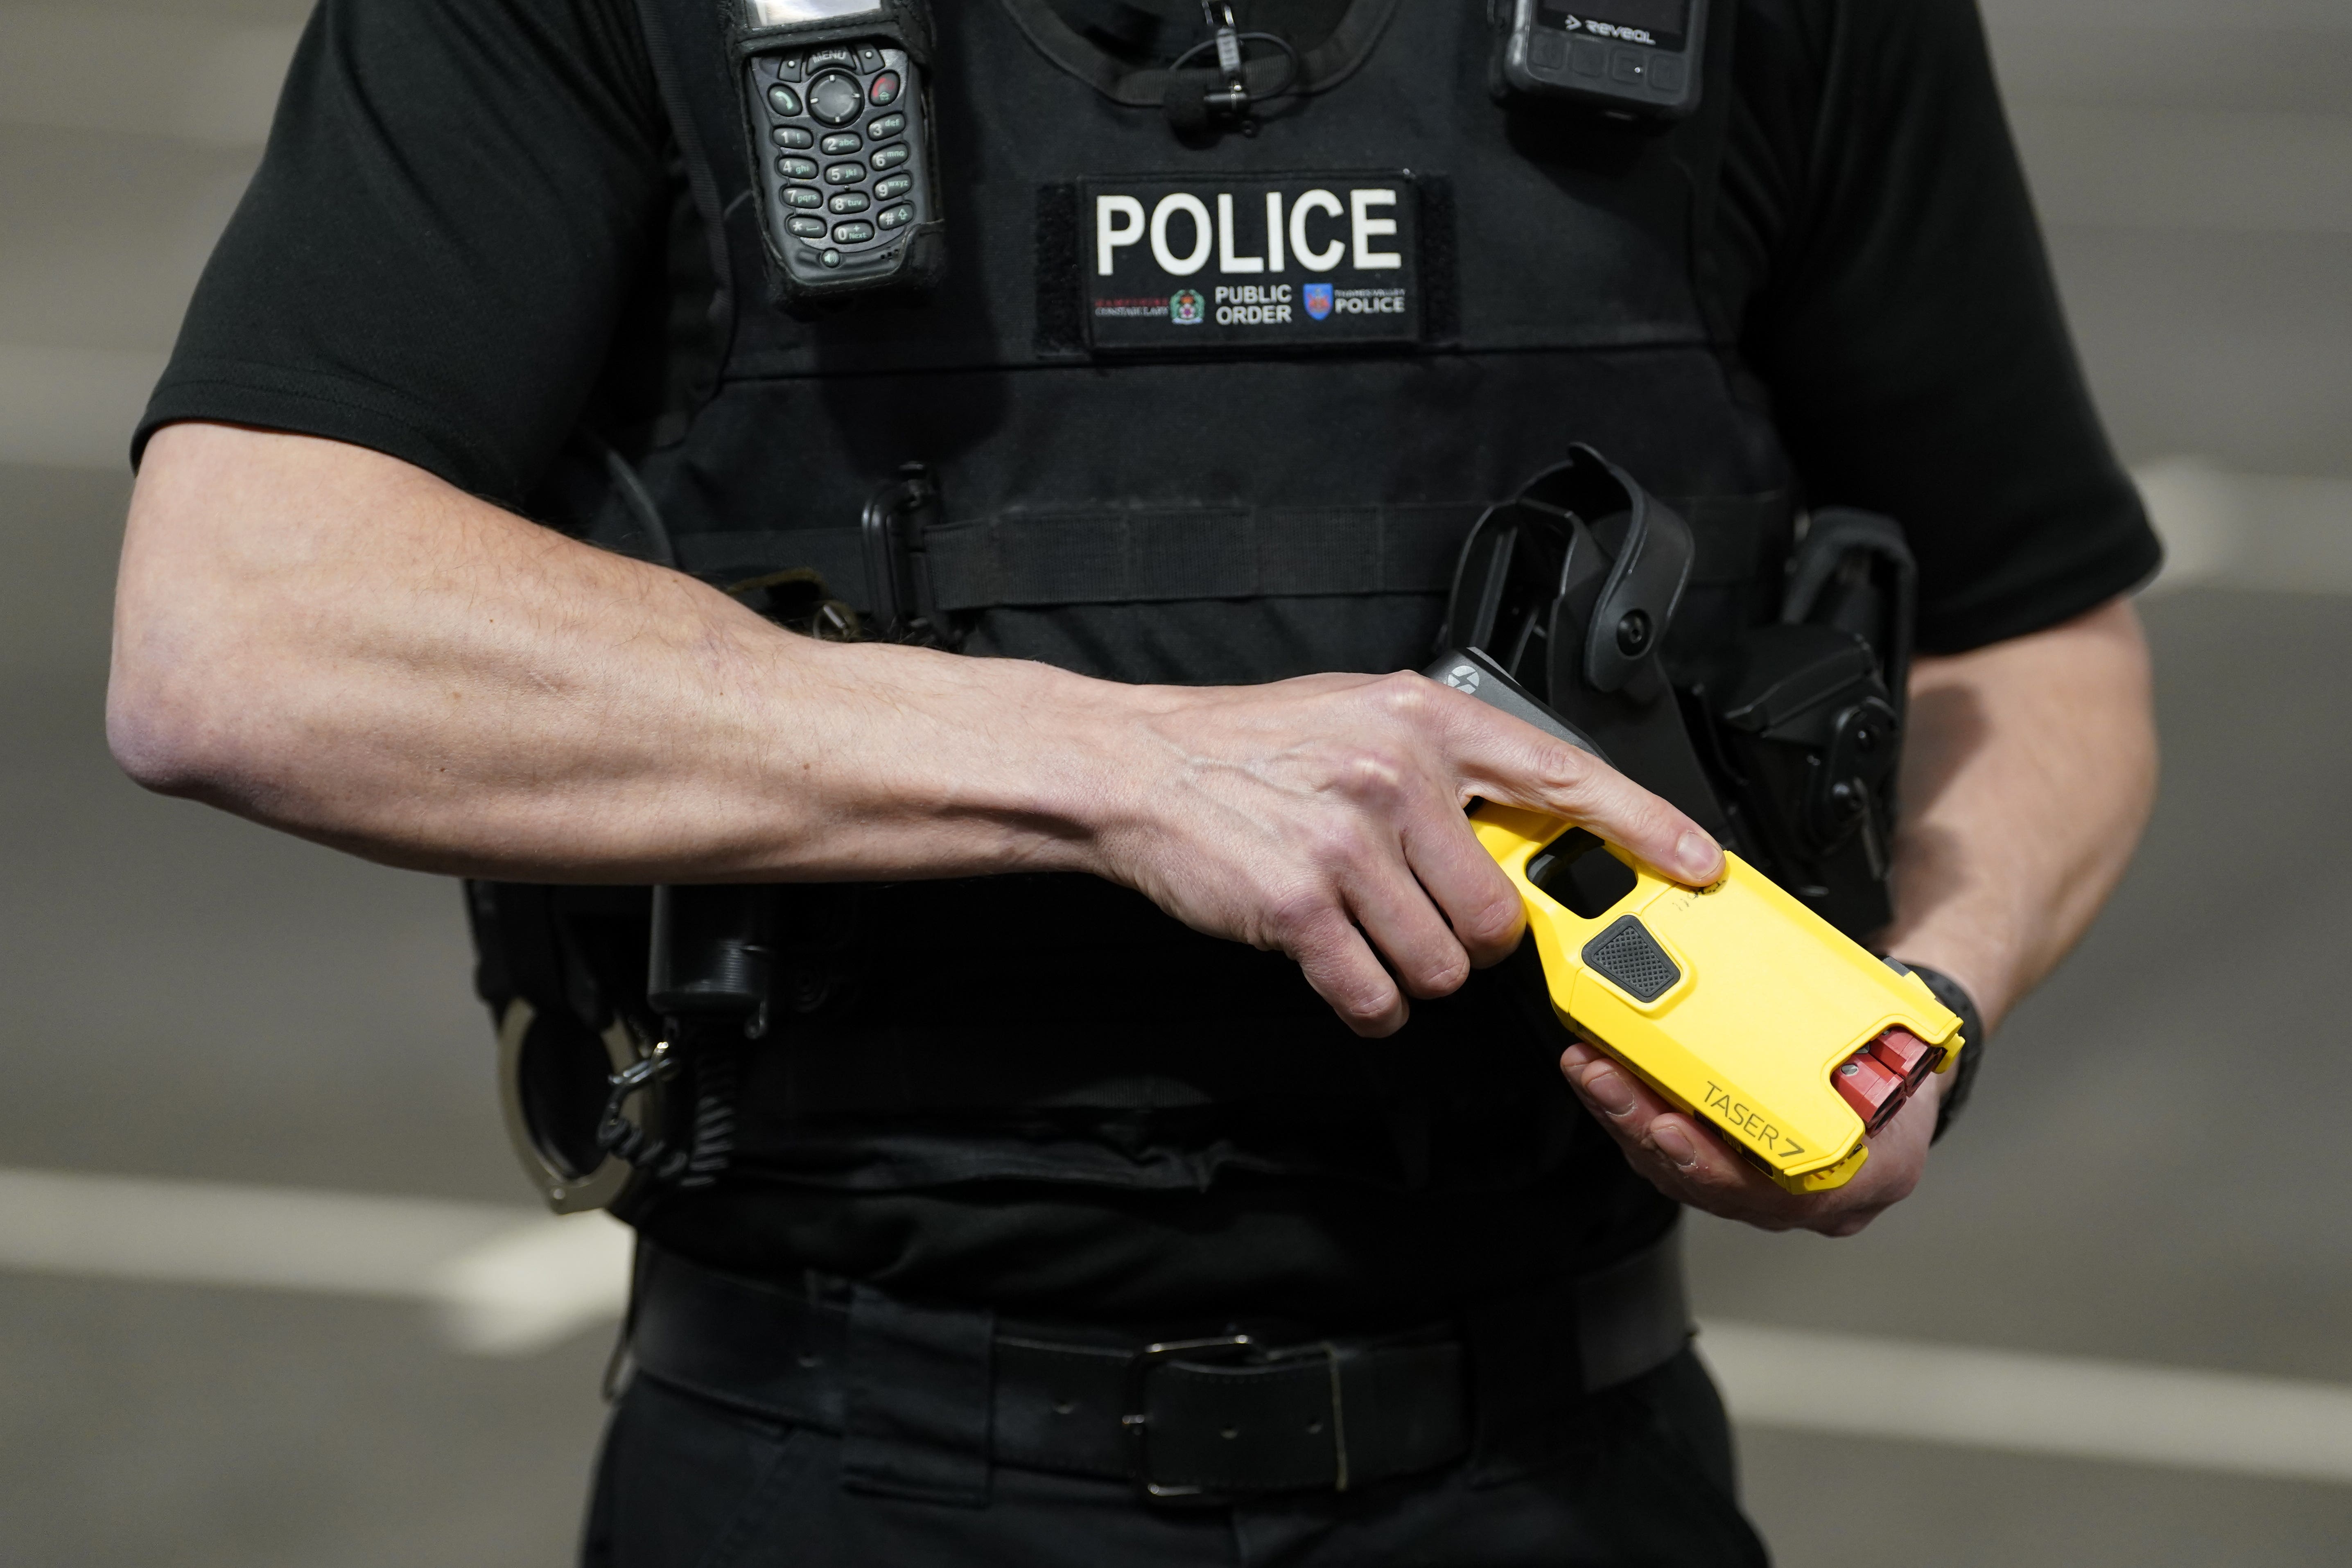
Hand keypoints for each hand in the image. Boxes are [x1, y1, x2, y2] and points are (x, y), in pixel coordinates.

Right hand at [1091, 671, 1723, 1038]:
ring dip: (1412, 969)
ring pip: (1443, 964)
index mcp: (1424, 723)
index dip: (1644, 827)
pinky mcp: (1301, 907)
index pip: (1563, 776)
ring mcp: (1348, 843)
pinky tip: (1341, 967)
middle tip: (1418, 911)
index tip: (1698, 865)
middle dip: (1469, 934)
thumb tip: (1523, 827)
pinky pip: (1377, 996)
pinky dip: (1369, 1002)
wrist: (1139, 770)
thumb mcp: (1363, 721)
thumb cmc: (1253, 748)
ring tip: (1364, 930)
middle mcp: (1396, 777)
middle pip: (1499, 912)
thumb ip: (1446, 766)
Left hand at [1559, 1040, 1936, 1235]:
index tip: (1670, 1128)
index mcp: (1853, 1182)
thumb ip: (1880, 1059)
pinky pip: (1666, 1150)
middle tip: (1604, 1081)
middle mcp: (1800, 1199)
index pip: (1775, 1195)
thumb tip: (1858, 1019)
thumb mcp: (1913, 1064)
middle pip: (1705, 1181)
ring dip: (1623, 1117)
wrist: (1901, 1071)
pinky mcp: (1723, 1162)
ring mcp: (1758, 1187)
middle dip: (1642, 1128)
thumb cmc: (1902, 1068)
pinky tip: (1602, 1076)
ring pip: (1675, 1168)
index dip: (1713, 1165)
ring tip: (1589, 1068)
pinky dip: (1630, 1113)